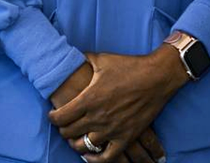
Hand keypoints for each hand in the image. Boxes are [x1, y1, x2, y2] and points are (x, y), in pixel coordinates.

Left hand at [48, 47, 186, 160]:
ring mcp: (112, 130)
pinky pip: (107, 157)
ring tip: (75, 137)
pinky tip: (90, 154)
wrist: (156, 76)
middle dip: (62, 130)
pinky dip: (95, 158)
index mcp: (89, 99)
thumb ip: (83, 60)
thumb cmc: (128, 66)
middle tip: (63, 124)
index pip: (60, 117)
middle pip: (69, 133)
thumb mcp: (102, 59)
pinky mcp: (126, 137)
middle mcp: (98, 117)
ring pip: (84, 146)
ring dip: (76, 143)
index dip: (52, 118)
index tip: (53, 115)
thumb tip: (71, 57)